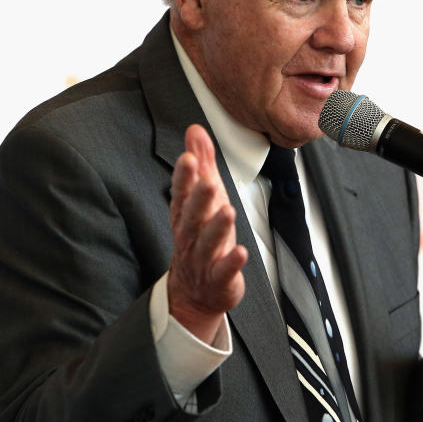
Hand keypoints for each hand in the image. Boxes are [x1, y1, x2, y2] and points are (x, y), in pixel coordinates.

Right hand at [167, 124, 247, 344]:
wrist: (196, 290)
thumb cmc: (201, 238)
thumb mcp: (201, 197)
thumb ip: (201, 163)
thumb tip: (195, 131)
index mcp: (185, 214)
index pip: (181, 193)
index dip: (184, 176)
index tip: (188, 158)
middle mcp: (190, 235)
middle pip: (192, 216)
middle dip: (199, 198)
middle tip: (207, 181)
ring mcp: (202, 259)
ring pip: (207, 242)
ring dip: (216, 227)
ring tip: (226, 211)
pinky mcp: (218, 278)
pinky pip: (223, 271)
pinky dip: (231, 262)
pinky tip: (241, 251)